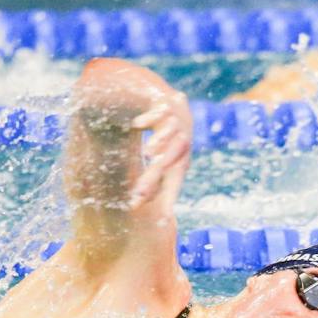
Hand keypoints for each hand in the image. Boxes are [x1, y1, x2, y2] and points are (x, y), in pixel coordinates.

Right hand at [127, 94, 191, 210]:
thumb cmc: (165, 139)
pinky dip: (150, 116)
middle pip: (173, 161)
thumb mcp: (161, 161)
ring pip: (174, 133)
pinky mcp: (166, 104)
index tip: (157, 217)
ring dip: (163, 142)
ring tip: (149, 152)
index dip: (167, 198)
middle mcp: (181, 143)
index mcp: (180, 160)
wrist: (169, 101)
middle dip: (155, 177)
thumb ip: (152, 183)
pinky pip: (162, 110)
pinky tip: (136, 124)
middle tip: (138, 195)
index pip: (174, 181)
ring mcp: (176, 123)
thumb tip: (139, 208)